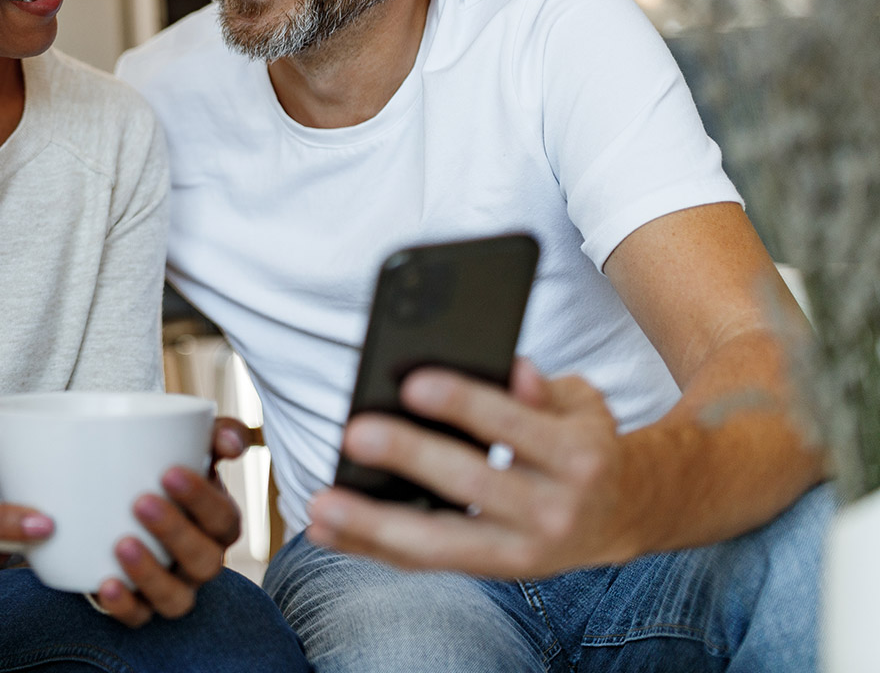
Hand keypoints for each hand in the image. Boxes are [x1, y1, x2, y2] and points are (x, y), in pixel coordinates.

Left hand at [92, 417, 246, 625]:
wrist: (113, 493)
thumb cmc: (161, 468)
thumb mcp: (186, 445)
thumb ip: (214, 433)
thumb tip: (231, 441)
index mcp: (217, 522)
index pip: (223, 518)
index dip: (202, 500)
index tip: (168, 473)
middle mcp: (201, 560)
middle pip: (204, 561)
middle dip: (175, 533)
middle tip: (141, 502)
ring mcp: (173, 586)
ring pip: (176, 598)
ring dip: (151, 574)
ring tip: (121, 544)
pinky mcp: (139, 605)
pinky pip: (139, 617)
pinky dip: (124, 606)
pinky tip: (105, 584)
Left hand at [306, 358, 641, 577]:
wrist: (620, 515)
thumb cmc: (581, 444)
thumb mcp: (582, 406)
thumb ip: (543, 388)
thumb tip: (511, 368)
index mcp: (577, 458)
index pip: (514, 425)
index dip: (465, 404)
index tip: (412, 383)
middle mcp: (552, 511)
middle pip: (471, 486)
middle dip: (410, 458)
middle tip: (355, 434)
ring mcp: (520, 551)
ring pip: (439, 544)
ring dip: (372, 526)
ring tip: (320, 504)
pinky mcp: (490, 572)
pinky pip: (423, 564)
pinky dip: (369, 548)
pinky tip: (324, 529)